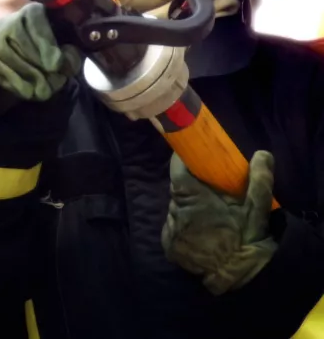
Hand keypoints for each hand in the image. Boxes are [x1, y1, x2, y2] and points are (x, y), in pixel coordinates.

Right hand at [0, 2, 81, 100]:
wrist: (11, 69)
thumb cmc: (42, 61)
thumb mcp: (61, 56)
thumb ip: (69, 57)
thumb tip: (64, 63)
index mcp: (32, 13)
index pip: (36, 21)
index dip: (46, 43)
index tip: (56, 65)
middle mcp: (6, 21)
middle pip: (19, 39)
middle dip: (35, 66)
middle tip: (48, 87)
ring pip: (3, 52)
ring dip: (21, 75)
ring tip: (36, 93)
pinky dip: (6, 78)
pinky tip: (20, 89)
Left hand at [161, 151, 277, 295]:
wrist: (238, 275)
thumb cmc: (247, 238)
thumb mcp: (257, 208)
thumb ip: (258, 179)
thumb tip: (262, 154)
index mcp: (192, 198)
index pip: (177, 171)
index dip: (183, 162)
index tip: (192, 157)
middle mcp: (176, 212)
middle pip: (178, 192)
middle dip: (191, 189)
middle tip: (209, 190)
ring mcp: (170, 231)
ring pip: (176, 211)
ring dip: (189, 210)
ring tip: (209, 217)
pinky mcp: (169, 247)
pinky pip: (174, 229)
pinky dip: (185, 228)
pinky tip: (202, 234)